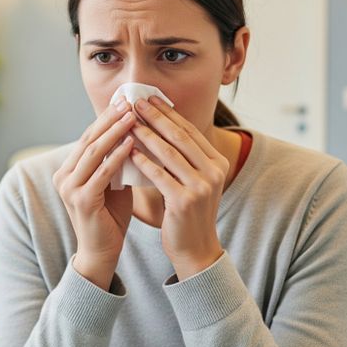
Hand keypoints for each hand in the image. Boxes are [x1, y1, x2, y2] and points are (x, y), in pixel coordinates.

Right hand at [53, 98, 136, 289]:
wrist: (102, 253)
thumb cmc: (110, 217)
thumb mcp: (113, 183)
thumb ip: (116, 161)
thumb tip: (134, 132)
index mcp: (68, 170)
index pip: (88, 137)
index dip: (106, 118)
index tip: (125, 101)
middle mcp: (64, 176)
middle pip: (89, 140)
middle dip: (110, 119)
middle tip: (129, 101)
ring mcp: (69, 188)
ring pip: (94, 152)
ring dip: (114, 132)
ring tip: (132, 116)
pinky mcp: (81, 201)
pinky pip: (102, 172)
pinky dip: (117, 156)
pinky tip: (132, 143)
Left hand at [130, 96, 228, 279]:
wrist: (196, 249)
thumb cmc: (188, 212)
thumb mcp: (193, 180)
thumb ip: (184, 157)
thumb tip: (161, 125)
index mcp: (217, 163)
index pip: (190, 131)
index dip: (168, 113)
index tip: (150, 98)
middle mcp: (214, 172)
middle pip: (180, 137)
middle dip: (156, 117)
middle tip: (136, 102)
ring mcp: (201, 187)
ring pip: (169, 154)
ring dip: (146, 135)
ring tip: (128, 122)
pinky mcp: (185, 202)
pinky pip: (159, 176)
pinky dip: (143, 162)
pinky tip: (129, 151)